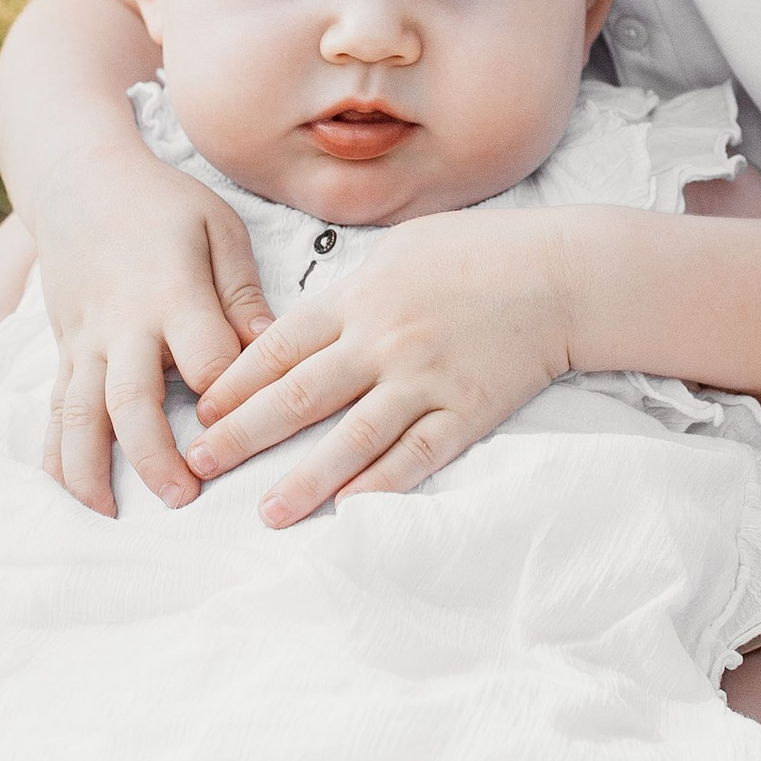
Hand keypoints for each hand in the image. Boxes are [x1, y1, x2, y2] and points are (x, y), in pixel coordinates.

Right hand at [36, 161, 271, 513]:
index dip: (228, 400)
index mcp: (171, 292)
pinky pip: (53, 408)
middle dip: (154, 455)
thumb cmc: (162, 203)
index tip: (251, 430)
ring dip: (92, 468)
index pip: (204, 359)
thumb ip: (242, 294)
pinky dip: (55, 453)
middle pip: (130, 400)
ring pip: (79, 414)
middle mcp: (121, 324)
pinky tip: (67, 491)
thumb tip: (272, 354)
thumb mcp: (218, 228)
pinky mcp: (62, 349)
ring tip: (111, 514)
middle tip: (183, 498)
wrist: (77, 180)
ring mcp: (83, 340)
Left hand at [185, 213, 574, 525]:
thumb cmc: (478, 252)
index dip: (233, 385)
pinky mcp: (465, 412)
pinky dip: (380, 485)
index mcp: (359, 297)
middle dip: (242, 435)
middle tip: (200, 465)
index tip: (200, 413)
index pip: (278, 348)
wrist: (560, 274)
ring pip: (351, 438)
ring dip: (303, 479)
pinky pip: (415, 456)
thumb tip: (303, 328)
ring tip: (266, 511)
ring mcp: (424, 380)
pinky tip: (349, 511)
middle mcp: (382, 341)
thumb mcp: (399, 249)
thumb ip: (348, 292)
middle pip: (298, 397)